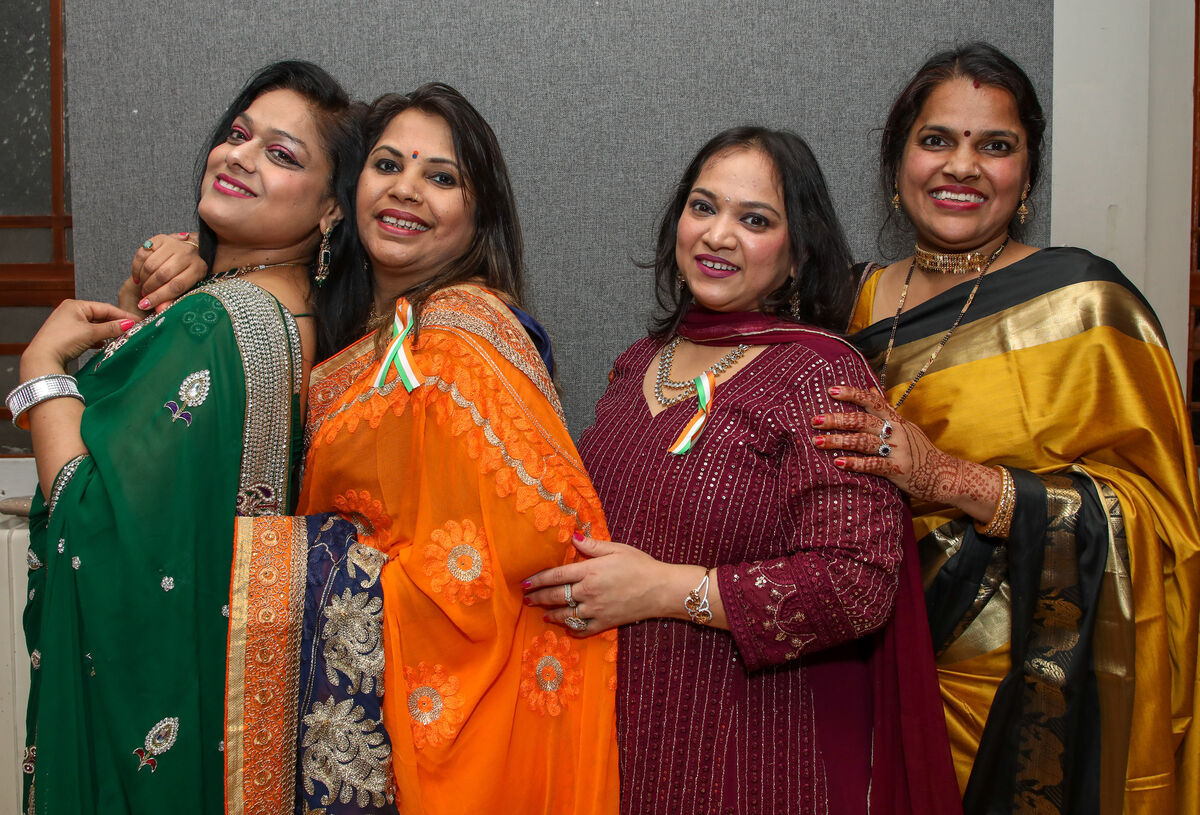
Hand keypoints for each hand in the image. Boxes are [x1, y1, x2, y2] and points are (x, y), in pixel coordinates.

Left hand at [21, 300, 139, 377]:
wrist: (42, 360)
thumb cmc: (61, 341)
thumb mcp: (90, 333)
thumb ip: (111, 328)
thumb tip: (129, 324)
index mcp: (75, 305)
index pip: (105, 308)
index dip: (122, 315)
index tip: (137, 321)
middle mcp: (71, 312)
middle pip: (100, 316)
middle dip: (115, 324)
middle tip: (131, 330)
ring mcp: (68, 324)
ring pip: (94, 326)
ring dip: (106, 332)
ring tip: (119, 338)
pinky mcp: (67, 336)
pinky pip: (88, 335)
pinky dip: (97, 339)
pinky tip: (102, 344)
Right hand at [131, 232, 206, 312]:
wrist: (192, 251)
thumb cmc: (188, 274)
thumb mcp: (186, 288)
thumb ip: (173, 299)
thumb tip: (159, 310)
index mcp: (198, 269)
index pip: (176, 285)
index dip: (158, 297)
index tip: (145, 305)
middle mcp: (187, 254)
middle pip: (162, 274)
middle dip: (149, 288)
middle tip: (144, 295)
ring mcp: (174, 244)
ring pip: (150, 264)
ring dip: (142, 279)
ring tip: (143, 286)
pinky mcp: (160, 238)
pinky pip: (142, 254)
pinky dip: (136, 267)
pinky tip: (138, 276)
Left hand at [522, 534, 681, 636]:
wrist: (660, 589)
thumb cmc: (640, 565)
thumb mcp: (616, 549)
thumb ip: (592, 545)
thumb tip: (572, 537)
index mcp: (590, 571)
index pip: (556, 576)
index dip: (537, 579)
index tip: (524, 582)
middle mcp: (588, 592)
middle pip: (556, 596)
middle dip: (538, 597)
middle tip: (526, 599)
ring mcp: (595, 610)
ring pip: (566, 615)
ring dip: (551, 614)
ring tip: (542, 613)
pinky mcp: (604, 623)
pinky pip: (582, 629)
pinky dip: (571, 629)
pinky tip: (565, 626)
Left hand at [810, 384, 1000, 520]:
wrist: (945, 475)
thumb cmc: (919, 450)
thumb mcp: (905, 425)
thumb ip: (887, 409)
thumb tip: (872, 389)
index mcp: (895, 420)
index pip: (872, 401)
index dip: (852, 393)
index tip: (830, 390)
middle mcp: (896, 431)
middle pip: (862, 420)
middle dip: (837, 419)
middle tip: (814, 420)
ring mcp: (898, 450)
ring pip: (864, 442)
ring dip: (839, 441)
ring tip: (818, 441)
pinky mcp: (899, 469)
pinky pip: (874, 465)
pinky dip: (856, 463)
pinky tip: (838, 463)